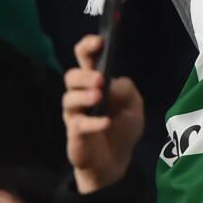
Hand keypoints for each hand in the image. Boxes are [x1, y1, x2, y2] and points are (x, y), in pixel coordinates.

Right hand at [63, 32, 143, 193]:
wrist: (116, 161)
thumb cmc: (122, 127)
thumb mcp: (134, 104)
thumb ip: (125, 89)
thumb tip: (110, 83)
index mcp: (96, 82)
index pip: (85, 58)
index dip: (88, 46)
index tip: (98, 41)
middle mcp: (81, 94)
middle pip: (71, 76)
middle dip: (84, 74)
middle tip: (99, 78)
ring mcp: (75, 114)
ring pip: (68, 98)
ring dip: (84, 95)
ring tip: (98, 96)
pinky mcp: (74, 134)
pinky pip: (78, 125)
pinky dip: (92, 122)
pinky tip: (105, 122)